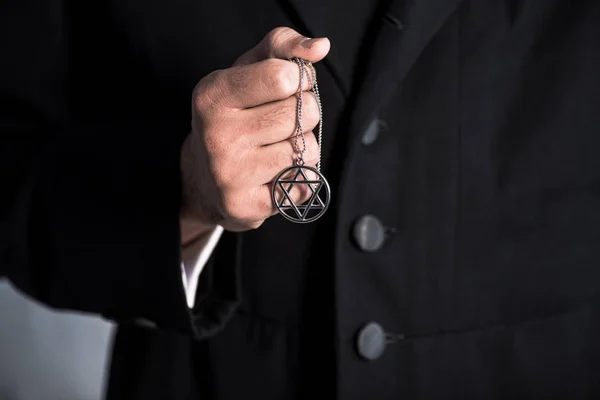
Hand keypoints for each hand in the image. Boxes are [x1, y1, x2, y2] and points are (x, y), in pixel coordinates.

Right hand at [180, 27, 330, 236]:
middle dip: (305, 114)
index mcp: (212, 95)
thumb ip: (281, 47)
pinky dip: (300, 177)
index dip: (298, 79)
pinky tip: (274, 175)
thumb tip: (320, 47)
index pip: (284, 77)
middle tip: (279, 123)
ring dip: (304, 148)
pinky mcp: (246, 205)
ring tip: (275, 149)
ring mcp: (230, 174)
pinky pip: (305, 183)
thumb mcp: (247, 70)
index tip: (286, 87)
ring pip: (308, 150)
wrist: (204, 178)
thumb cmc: (235, 115)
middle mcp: (216, 135)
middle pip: (303, 113)